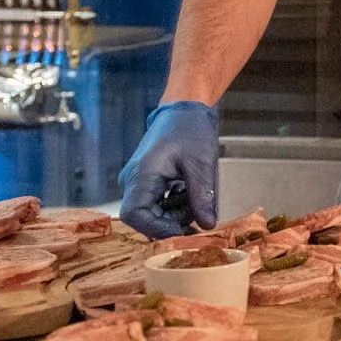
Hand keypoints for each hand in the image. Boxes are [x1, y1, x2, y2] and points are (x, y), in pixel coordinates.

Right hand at [120, 101, 220, 238]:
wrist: (185, 109)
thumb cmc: (189, 129)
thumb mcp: (201, 164)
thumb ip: (202, 197)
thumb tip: (206, 226)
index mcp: (140, 175)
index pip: (135, 216)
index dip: (159, 229)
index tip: (184, 231)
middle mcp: (133, 181)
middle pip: (144, 218)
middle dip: (171, 222)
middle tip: (197, 213)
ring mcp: (138, 182)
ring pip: (152, 213)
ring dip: (175, 214)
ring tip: (195, 195)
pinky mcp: (147, 183)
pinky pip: (157, 204)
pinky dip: (175, 205)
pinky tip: (189, 191)